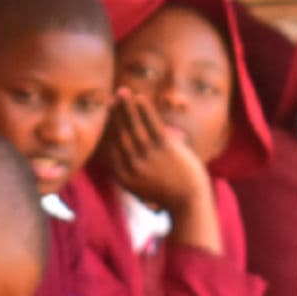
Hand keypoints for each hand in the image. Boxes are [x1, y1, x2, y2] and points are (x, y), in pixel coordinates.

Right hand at [99, 92, 213, 221]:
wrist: (188, 203)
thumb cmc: (165, 192)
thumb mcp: (140, 185)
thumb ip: (129, 167)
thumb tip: (122, 146)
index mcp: (123, 176)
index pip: (112, 146)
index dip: (109, 127)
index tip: (108, 113)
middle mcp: (132, 167)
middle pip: (120, 134)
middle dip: (115, 114)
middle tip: (111, 98)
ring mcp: (148, 158)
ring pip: (134, 127)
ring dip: (127, 107)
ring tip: (122, 92)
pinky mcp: (165, 150)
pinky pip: (152, 125)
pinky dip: (145, 110)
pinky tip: (140, 98)